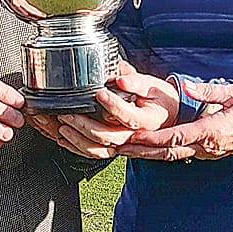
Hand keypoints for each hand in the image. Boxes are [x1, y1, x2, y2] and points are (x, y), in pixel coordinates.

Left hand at [43, 64, 178, 158]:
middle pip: (109, 136)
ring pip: (100, 149)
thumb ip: (136, 81)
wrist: (168, 116)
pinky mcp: (118, 147)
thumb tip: (119, 77)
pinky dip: (78, 148)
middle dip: (84, 125)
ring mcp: (126, 144)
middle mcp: (137, 137)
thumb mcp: (152, 86)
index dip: (112, 104)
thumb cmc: (159, 100)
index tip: (99, 93)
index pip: (128, 115)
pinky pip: (97, 153)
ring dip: (78, 139)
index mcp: (147, 120)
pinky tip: (65, 140)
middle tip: (68, 112)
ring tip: (64, 125)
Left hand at [118, 81, 232, 160]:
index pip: (174, 138)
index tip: (132, 136)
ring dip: (147, 154)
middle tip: (117, 147)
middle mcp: (206, 147)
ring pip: (171, 157)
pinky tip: (147, 150)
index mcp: (210, 132)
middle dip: (141, 150)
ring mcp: (208, 153)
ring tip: (124, 150)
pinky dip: (161, 154)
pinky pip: (181, 155)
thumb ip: (207, 90)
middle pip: (166, 153)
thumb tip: (186, 84)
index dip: (151, 139)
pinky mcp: (209, 153)